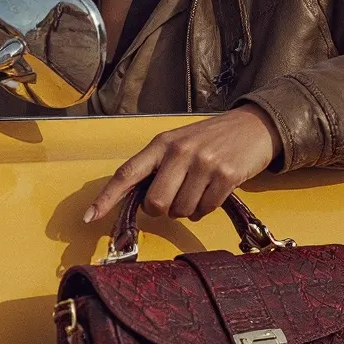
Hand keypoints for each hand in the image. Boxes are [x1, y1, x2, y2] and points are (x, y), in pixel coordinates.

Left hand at [83, 105, 281, 222]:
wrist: (253, 127)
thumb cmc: (211, 140)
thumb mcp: (179, 144)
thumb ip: (157, 168)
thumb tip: (137, 202)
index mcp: (161, 143)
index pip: (127, 173)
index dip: (106, 198)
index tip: (90, 217)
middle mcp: (179, 151)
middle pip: (155, 203)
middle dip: (163, 210)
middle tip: (176, 197)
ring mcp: (203, 163)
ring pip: (181, 211)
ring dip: (189, 209)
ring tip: (200, 188)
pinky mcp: (226, 175)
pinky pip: (205, 210)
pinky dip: (207, 208)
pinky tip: (215, 190)